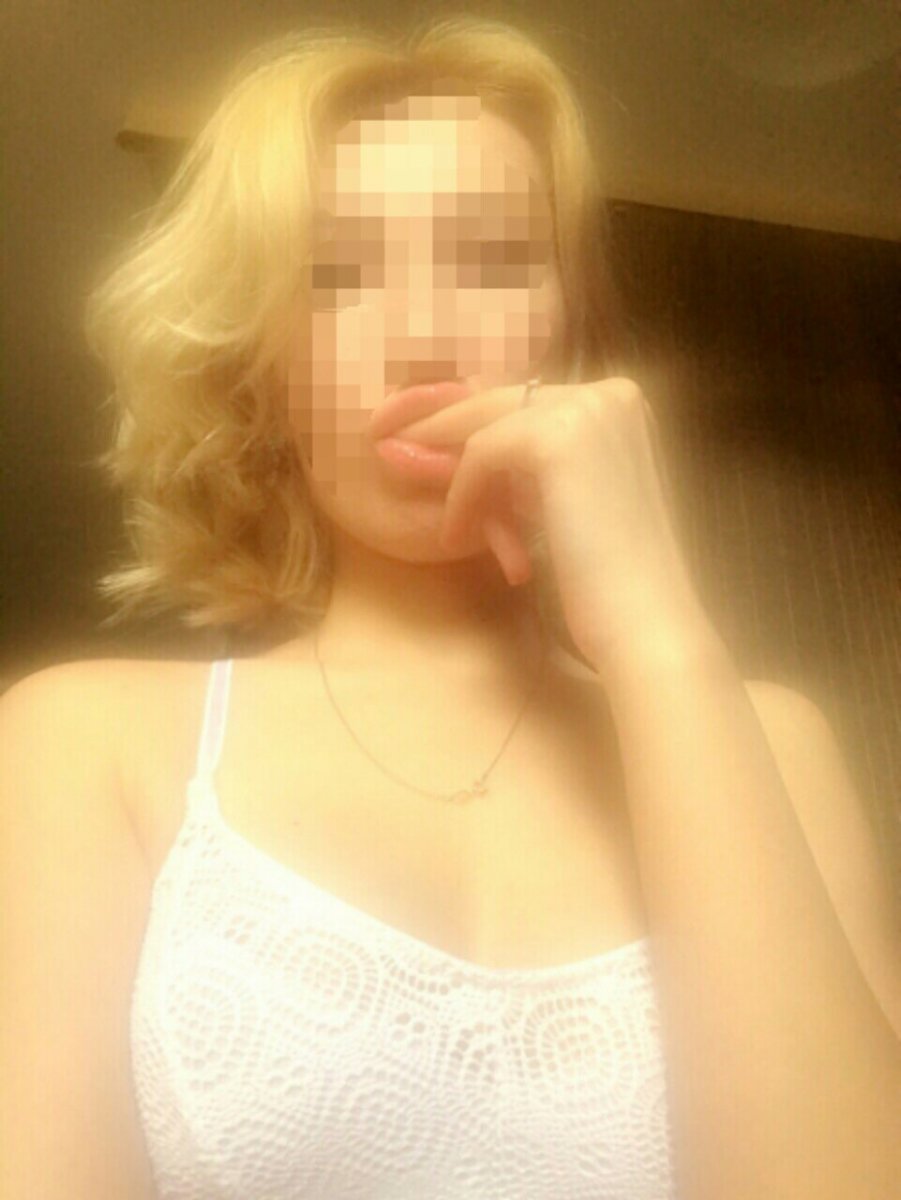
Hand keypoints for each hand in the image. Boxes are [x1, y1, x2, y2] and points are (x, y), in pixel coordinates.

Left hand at [389, 376, 715, 678]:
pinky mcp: (559, 438)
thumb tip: (459, 447)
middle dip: (444, 428)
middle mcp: (610, 392)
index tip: (423, 442)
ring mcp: (588, 408)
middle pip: (504, 401)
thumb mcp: (565, 503)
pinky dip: (462, 494)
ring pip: (488, 424)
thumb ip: (527, 470)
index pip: (528, 401)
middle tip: (391, 450)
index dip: (472, 422)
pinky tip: (453, 535)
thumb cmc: (609, 577)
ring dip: (448, 466)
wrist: (644, 621)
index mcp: (620, 401)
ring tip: (409, 488)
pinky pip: (483, 454)